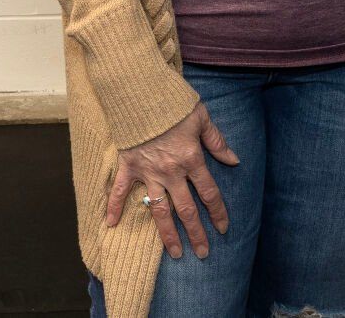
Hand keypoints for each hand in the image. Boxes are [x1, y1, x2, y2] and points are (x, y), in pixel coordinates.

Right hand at [104, 102, 239, 259]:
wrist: (141, 91)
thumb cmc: (174, 102)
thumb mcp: (202, 117)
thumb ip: (217, 141)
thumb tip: (234, 160)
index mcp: (191, 159)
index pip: (209, 193)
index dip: (218, 212)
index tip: (223, 228)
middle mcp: (171, 171)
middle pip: (187, 210)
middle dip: (197, 233)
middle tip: (203, 253)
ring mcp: (148, 172)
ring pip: (160, 210)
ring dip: (168, 234)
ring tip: (176, 253)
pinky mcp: (129, 166)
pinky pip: (121, 191)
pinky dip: (114, 207)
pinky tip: (110, 225)